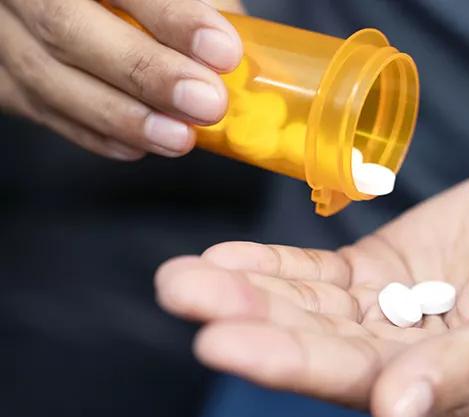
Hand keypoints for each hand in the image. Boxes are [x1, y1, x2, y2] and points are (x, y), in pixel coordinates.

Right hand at [0, 0, 242, 159]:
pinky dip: (92, 132)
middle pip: (68, 27)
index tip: (224, 51)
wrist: (75, 1)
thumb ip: (198, 1)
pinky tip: (137, 145)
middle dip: (145, 73)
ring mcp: (0, 30)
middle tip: (206, 104)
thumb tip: (240, 57)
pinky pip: (38, 109)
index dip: (173, 17)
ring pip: (46, 77)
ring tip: (180, 138)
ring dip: (121, 116)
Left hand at [155, 164, 468, 416]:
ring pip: (303, 305)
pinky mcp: (378, 268)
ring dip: (245, 289)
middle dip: (245, 319)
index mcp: (438, 386)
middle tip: (179, 294)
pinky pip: (317, 272)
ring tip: (182, 276)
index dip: (284, 359)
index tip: (218, 339)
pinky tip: (226, 258)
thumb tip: (394, 416)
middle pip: (310, 341)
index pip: (348, 379)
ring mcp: (383, 310)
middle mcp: (398, 356)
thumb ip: (467, 369)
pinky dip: (274, 266)